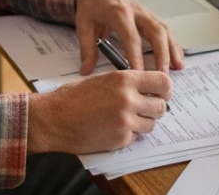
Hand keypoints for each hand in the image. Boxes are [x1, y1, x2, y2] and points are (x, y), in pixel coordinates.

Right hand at [26, 70, 172, 153]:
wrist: (53, 118)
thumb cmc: (73, 97)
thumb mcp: (103, 79)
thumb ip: (127, 83)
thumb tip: (148, 89)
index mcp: (124, 79)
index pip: (163, 83)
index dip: (165, 90)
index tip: (161, 94)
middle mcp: (128, 99)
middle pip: (161, 107)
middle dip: (154, 109)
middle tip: (144, 109)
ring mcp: (125, 121)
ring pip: (151, 124)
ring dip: (142, 123)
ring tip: (124, 119)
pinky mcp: (120, 139)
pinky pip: (135, 137)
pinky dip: (128, 135)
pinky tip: (112, 128)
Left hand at [74, 0, 184, 74]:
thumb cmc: (92, 7)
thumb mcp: (83, 25)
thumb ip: (86, 48)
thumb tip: (86, 70)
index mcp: (119, 12)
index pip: (131, 37)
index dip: (136, 57)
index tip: (138, 74)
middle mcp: (136, 11)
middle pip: (156, 32)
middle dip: (162, 54)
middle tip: (163, 75)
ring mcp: (146, 13)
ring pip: (165, 30)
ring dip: (172, 49)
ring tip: (177, 68)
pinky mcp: (150, 17)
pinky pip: (165, 30)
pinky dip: (173, 44)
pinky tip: (177, 57)